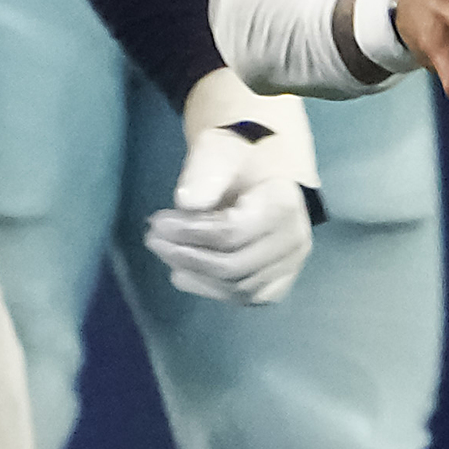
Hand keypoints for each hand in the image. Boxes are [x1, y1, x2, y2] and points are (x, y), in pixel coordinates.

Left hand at [145, 69, 322, 306]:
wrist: (261, 173)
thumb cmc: (238, 159)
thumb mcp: (219, 150)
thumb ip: (205, 170)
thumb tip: (187, 202)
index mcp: (283, 204)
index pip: (232, 233)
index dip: (190, 233)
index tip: (157, 222)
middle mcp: (295, 241)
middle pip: (233, 266)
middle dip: (187, 256)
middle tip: (153, 239)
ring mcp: (290, 267)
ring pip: (236, 288)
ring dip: (194, 274)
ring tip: (165, 252)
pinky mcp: (279, 284)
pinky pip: (243, 298)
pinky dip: (209, 289)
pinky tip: (184, 273)